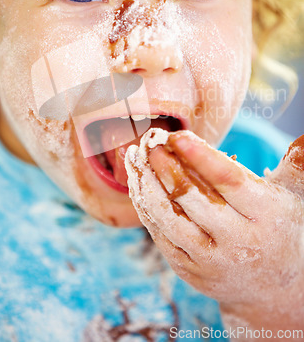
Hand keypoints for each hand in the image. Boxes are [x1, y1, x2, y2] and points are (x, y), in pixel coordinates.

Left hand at [125, 129, 303, 335]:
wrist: (274, 288)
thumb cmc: (279, 227)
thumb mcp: (293, 195)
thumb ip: (295, 164)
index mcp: (266, 215)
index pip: (228, 181)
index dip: (199, 156)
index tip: (175, 135)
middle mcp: (238, 241)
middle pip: (191, 198)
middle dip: (164, 165)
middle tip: (150, 140)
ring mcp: (210, 261)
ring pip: (168, 217)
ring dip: (145, 184)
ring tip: (135, 156)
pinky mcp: (189, 271)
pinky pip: (159, 235)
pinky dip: (144, 206)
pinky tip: (137, 182)